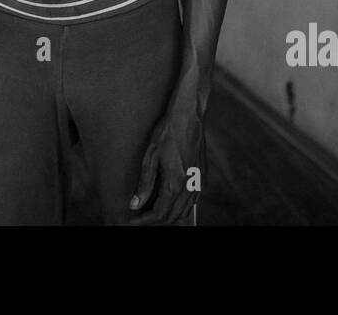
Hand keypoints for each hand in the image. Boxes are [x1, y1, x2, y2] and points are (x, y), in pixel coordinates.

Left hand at [130, 102, 203, 224]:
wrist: (188, 116)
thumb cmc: (167, 132)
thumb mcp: (150, 156)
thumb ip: (144, 183)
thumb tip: (135, 204)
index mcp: (176, 182)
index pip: (160, 213)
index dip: (145, 220)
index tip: (134, 221)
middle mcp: (190, 186)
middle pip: (173, 216)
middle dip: (155, 220)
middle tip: (141, 218)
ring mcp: (199, 182)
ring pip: (184, 210)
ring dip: (169, 215)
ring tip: (153, 212)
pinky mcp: (203, 176)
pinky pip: (193, 201)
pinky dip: (181, 207)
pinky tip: (170, 201)